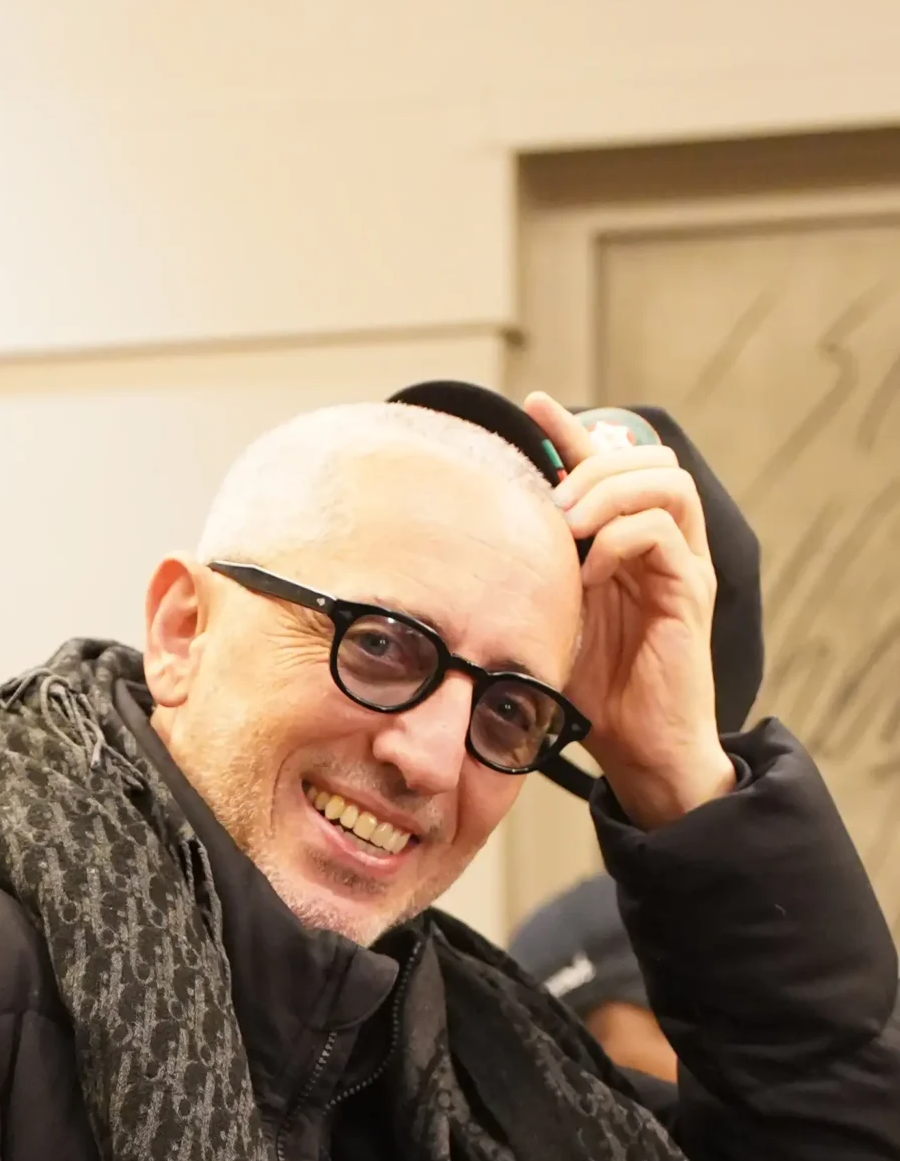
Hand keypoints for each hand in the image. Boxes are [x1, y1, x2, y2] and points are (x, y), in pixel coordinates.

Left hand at [525, 390, 736, 826]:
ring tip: (570, 528)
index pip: (608, 463)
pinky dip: (621, 538)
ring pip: (665, 481)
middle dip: (593, 464)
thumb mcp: (549, 627)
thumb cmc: (596, 697)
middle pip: (646, 456)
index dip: (571, 431)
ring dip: (609, 492)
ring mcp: (680, 565)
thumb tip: (469, 556)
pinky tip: (589, 572)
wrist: (642, 755)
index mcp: (626, 545)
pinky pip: (664, 532)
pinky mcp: (691, 592)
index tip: (530, 406)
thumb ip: (531, 584)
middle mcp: (662, 545)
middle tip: (551, 503)